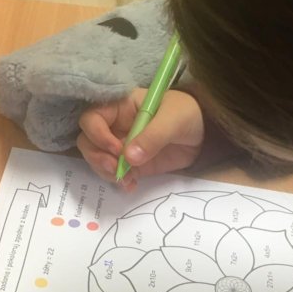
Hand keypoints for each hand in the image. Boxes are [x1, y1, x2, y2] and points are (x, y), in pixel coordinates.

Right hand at [77, 88, 204, 190]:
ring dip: (105, 171)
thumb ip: (153, 136)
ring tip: (126, 179)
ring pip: (97, 158)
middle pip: (87, 140)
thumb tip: (128, 157)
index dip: (97, 134)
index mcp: (121, 106)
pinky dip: (119, 181)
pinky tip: (132, 185)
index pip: (92, 117)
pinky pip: (115, 173)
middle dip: (96, 156)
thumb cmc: (187, 114)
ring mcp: (121, 145)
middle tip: (115, 168)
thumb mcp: (173, 120)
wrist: (205, 133)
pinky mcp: (131, 163)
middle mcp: (115, 125)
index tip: (116, 149)